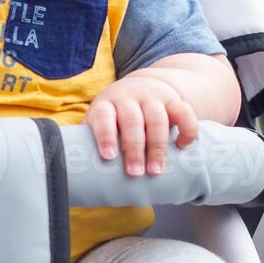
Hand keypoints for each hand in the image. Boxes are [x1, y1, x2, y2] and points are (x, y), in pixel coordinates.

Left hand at [83, 73, 199, 176]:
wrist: (143, 85)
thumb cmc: (115, 116)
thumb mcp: (101, 121)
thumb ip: (90, 142)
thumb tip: (76, 177)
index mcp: (106, 103)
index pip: (104, 117)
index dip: (106, 135)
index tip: (108, 156)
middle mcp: (129, 97)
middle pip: (132, 121)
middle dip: (134, 148)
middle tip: (135, 173)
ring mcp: (152, 96)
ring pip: (157, 119)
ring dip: (157, 146)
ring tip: (156, 171)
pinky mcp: (174, 99)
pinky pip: (184, 112)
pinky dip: (186, 129)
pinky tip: (182, 146)